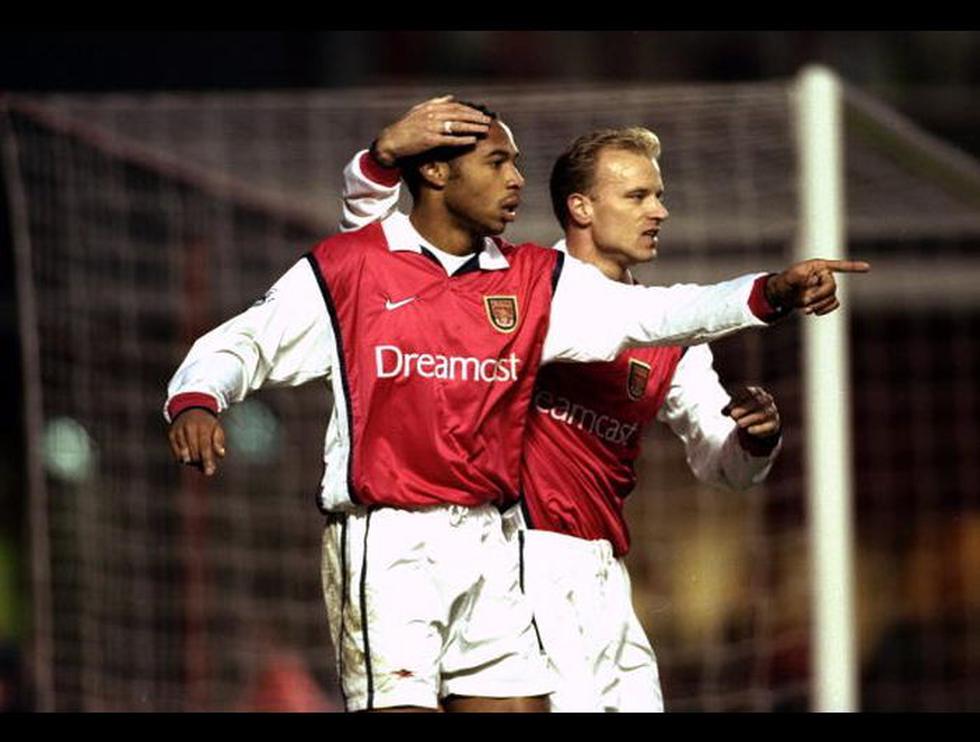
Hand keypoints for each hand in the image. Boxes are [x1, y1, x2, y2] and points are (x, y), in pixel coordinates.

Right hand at [168, 408, 225, 476]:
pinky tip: (188, 457)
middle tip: (205, 466)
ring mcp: (179, 431)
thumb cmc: (206, 422)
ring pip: (184, 454)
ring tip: (197, 460)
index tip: (209, 472)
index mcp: (203, 427)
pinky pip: (176, 453)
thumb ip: (219, 441)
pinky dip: (182, 458)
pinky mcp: (171, 434)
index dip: (207, 461)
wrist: (191, 409)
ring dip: (192, 461)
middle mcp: (189, 428)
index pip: (205, 447)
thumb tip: (221, 454)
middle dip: (200, 462)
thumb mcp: (217, 428)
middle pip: (194, 452)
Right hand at [372, 95, 492, 166]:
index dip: (469, 110)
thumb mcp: (419, 111)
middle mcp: (432, 115)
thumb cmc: (405, 128)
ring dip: (473, 127)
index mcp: (430, 107)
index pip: (455, 106)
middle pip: (459, 114)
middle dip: (475, 117)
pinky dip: (462, 140)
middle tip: (487, 121)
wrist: (390, 142)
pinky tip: (472, 141)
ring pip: (457, 126)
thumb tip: (451, 97)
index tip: (480, 113)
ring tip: (484, 130)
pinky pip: (450, 140)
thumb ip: (435, 103)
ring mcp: (431, 127)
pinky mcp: (429, 140)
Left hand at [722, 386, 780, 438]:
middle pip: (756, 402)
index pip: (748, 392)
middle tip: (733, 415)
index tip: (729, 407)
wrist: (761, 422)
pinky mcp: (774, 423)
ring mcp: (772, 411)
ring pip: (763, 414)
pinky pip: (768, 425)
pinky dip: (758, 428)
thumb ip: (729, 408)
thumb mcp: (735, 407)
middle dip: (744, 409)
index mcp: (757, 391)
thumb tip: (723, 412)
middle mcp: (766, 399)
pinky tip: (749, 431)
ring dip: (750, 419)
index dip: (738, 399)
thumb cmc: (745, 410)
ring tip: (739, 424)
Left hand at [766, 258, 869, 315]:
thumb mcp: (787, 278)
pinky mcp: (826, 297)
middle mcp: (825, 275)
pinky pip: (834, 304)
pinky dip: (825, 310)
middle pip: (832, 287)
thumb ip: (795, 276)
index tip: (868, 267)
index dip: (853, 267)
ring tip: (805, 309)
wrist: (782, 294)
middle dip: (819, 297)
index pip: (838, 266)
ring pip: (833, 298)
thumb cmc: (784, 282)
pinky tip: (814, 312)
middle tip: (805, 303)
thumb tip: (804, 276)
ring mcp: (826, 286)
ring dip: (820, 306)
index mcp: (818, 267)